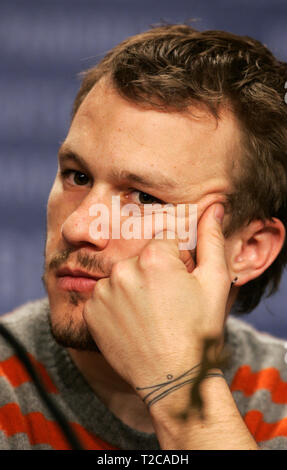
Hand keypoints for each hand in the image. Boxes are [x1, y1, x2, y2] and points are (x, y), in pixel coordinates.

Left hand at [83, 203, 230, 398]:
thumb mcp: (214, 283)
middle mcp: (123, 269)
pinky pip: (104, 297)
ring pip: (121, 277)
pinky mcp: (90, 312)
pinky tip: (132, 323)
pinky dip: (116, 306)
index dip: (176, 263)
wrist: (172, 378)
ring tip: (149, 315)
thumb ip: (212, 240)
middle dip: (153, 274)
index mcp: (153, 257)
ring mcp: (103, 292)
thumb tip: (214, 207)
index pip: (164, 244)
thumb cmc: (198, 331)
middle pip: (140, 259)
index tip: (180, 287)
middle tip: (166, 304)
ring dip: (132, 289)